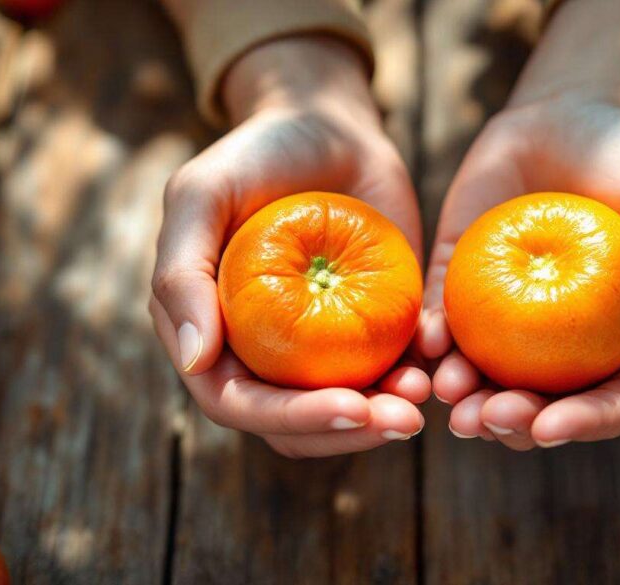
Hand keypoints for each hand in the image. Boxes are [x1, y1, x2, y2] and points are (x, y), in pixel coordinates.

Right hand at [150, 36, 427, 457]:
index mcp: (212, 335)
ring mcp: (317, 345)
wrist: (325, 125)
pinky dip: (411, 379)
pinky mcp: (367, 327)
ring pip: (342, 411)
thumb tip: (194, 361)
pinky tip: (438, 371)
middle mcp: (260, 353)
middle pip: (294, 424)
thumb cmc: (253, 153)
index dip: (291, 417)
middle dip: (348, 430)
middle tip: (405, 420)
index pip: (238, 403)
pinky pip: (387, 372)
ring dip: (383, 417)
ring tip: (425, 400)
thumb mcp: (202, 194)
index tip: (349, 407)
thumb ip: (180, 271)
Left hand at [419, 100, 619, 449]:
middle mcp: (569, 345)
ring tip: (447, 394)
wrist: (567, 111)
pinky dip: (433, 342)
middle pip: (546, 406)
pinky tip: (426, 345)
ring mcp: (513, 320)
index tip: (550, 427)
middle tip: (481, 418)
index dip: (586, 424)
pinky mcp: (462, 287)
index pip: (617, 401)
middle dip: (513, 424)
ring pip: (489, 380)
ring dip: (466, 398)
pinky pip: (445, 325)